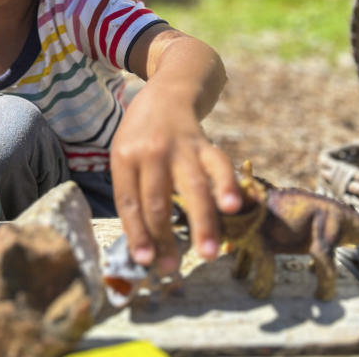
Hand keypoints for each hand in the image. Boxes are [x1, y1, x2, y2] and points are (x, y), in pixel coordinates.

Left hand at [111, 83, 240, 273]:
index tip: (144, 261)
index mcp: (124, 157)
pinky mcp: (205, 143)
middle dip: (164, 238)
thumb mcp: (124, 153)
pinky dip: (227, 186)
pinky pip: (218, 165)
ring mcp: (180, 147)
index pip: (128, 202)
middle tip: (171, 268)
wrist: (169, 89)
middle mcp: (150, 152)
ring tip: (206, 252)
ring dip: (200, 222)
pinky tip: (234, 207)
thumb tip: (145, 243)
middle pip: (157, 200)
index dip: (136, 232)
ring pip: (191, 187)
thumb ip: (133, 191)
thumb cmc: (142, 134)